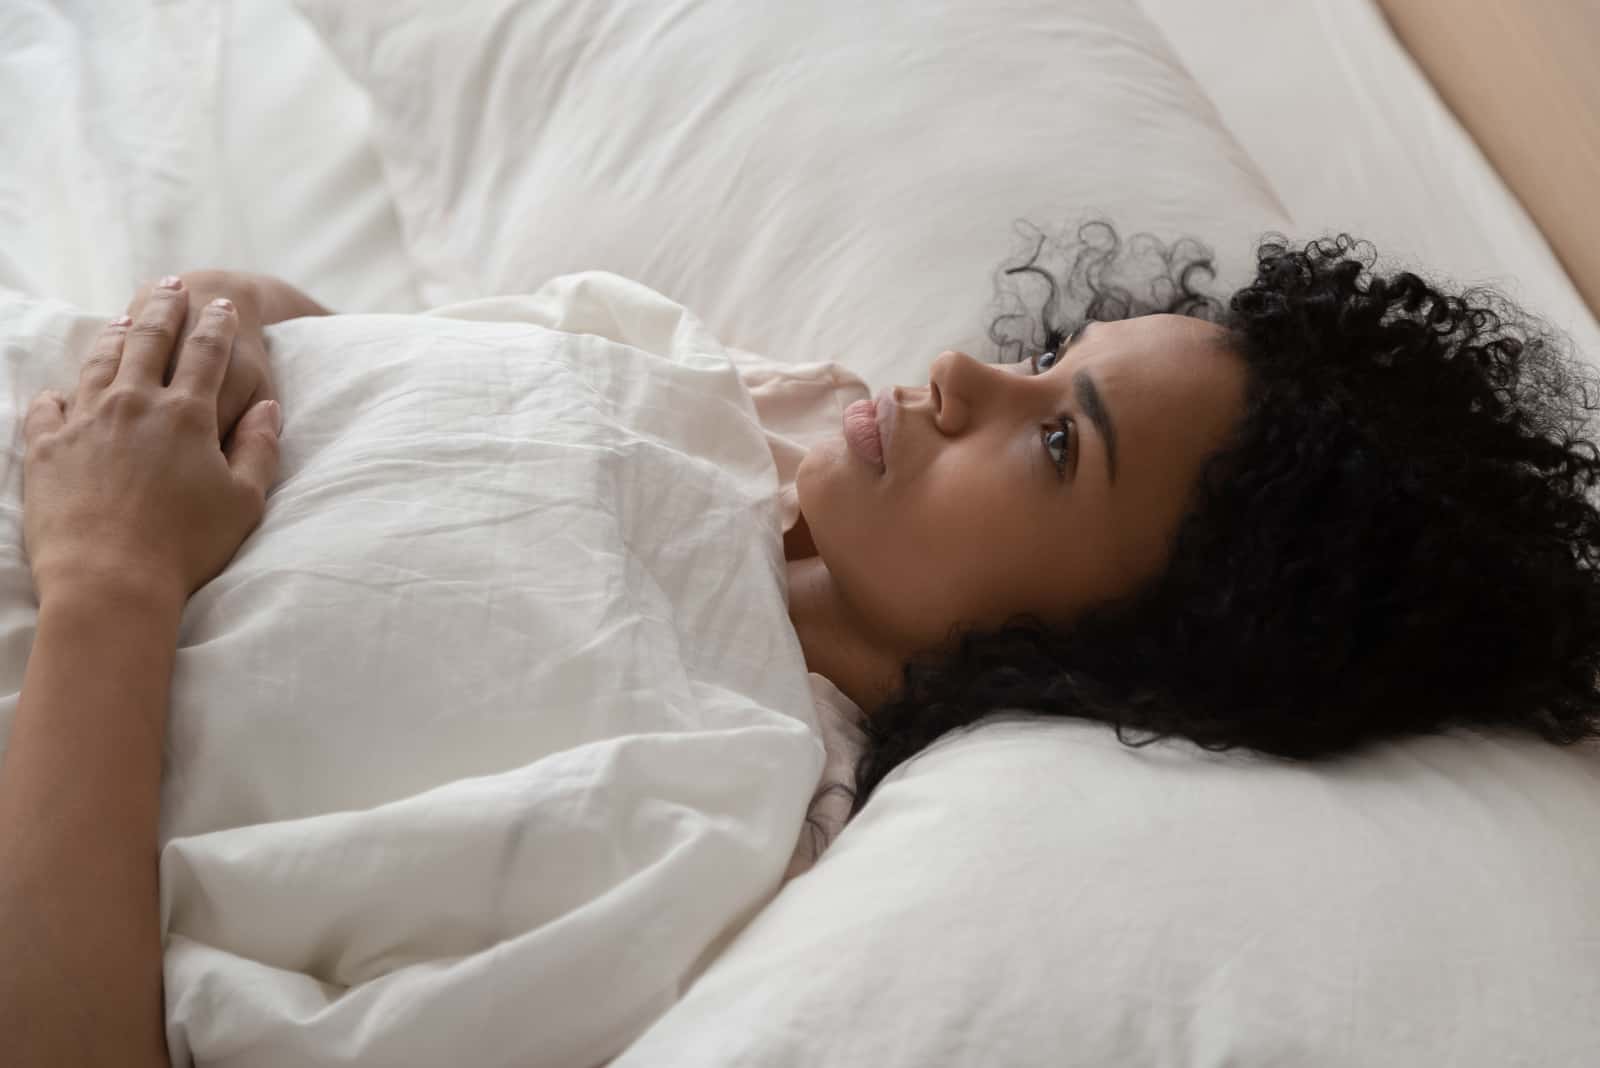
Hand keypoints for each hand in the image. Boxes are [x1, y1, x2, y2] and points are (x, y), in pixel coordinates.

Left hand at [21, 279, 281, 606]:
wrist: (108, 581)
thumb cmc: (185, 547)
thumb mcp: (244, 502)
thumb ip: (259, 448)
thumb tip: (267, 409)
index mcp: (187, 415)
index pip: (206, 353)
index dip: (217, 325)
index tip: (224, 305)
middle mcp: (134, 405)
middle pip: (149, 341)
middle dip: (163, 310)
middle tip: (171, 287)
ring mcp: (86, 422)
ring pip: (100, 363)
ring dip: (115, 337)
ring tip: (124, 320)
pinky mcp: (47, 448)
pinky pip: (50, 406)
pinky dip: (60, 392)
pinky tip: (63, 389)